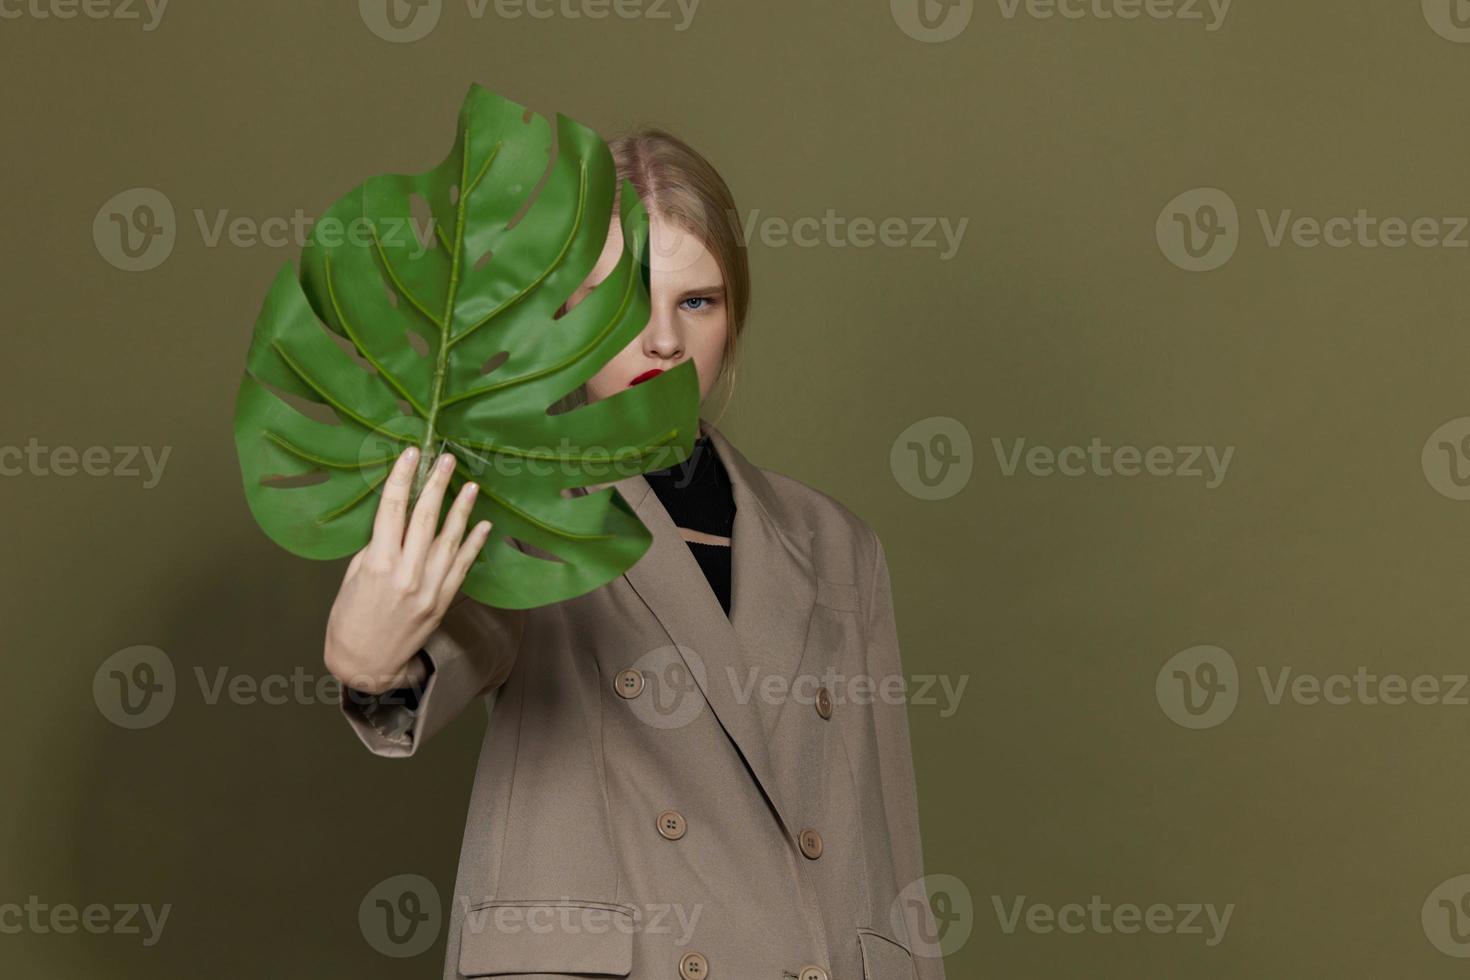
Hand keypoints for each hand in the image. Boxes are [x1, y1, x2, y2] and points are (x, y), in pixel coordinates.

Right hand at [323, 446, 491, 694]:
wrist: (366, 663)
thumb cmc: (349, 619)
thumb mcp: (352, 578)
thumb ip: (376, 549)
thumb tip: (396, 524)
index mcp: (377, 563)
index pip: (392, 510)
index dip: (402, 478)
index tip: (411, 454)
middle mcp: (406, 573)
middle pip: (425, 518)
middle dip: (436, 485)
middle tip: (446, 459)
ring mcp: (429, 588)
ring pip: (449, 539)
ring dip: (462, 510)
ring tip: (471, 485)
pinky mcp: (443, 601)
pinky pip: (462, 567)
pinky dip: (473, 544)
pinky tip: (483, 525)